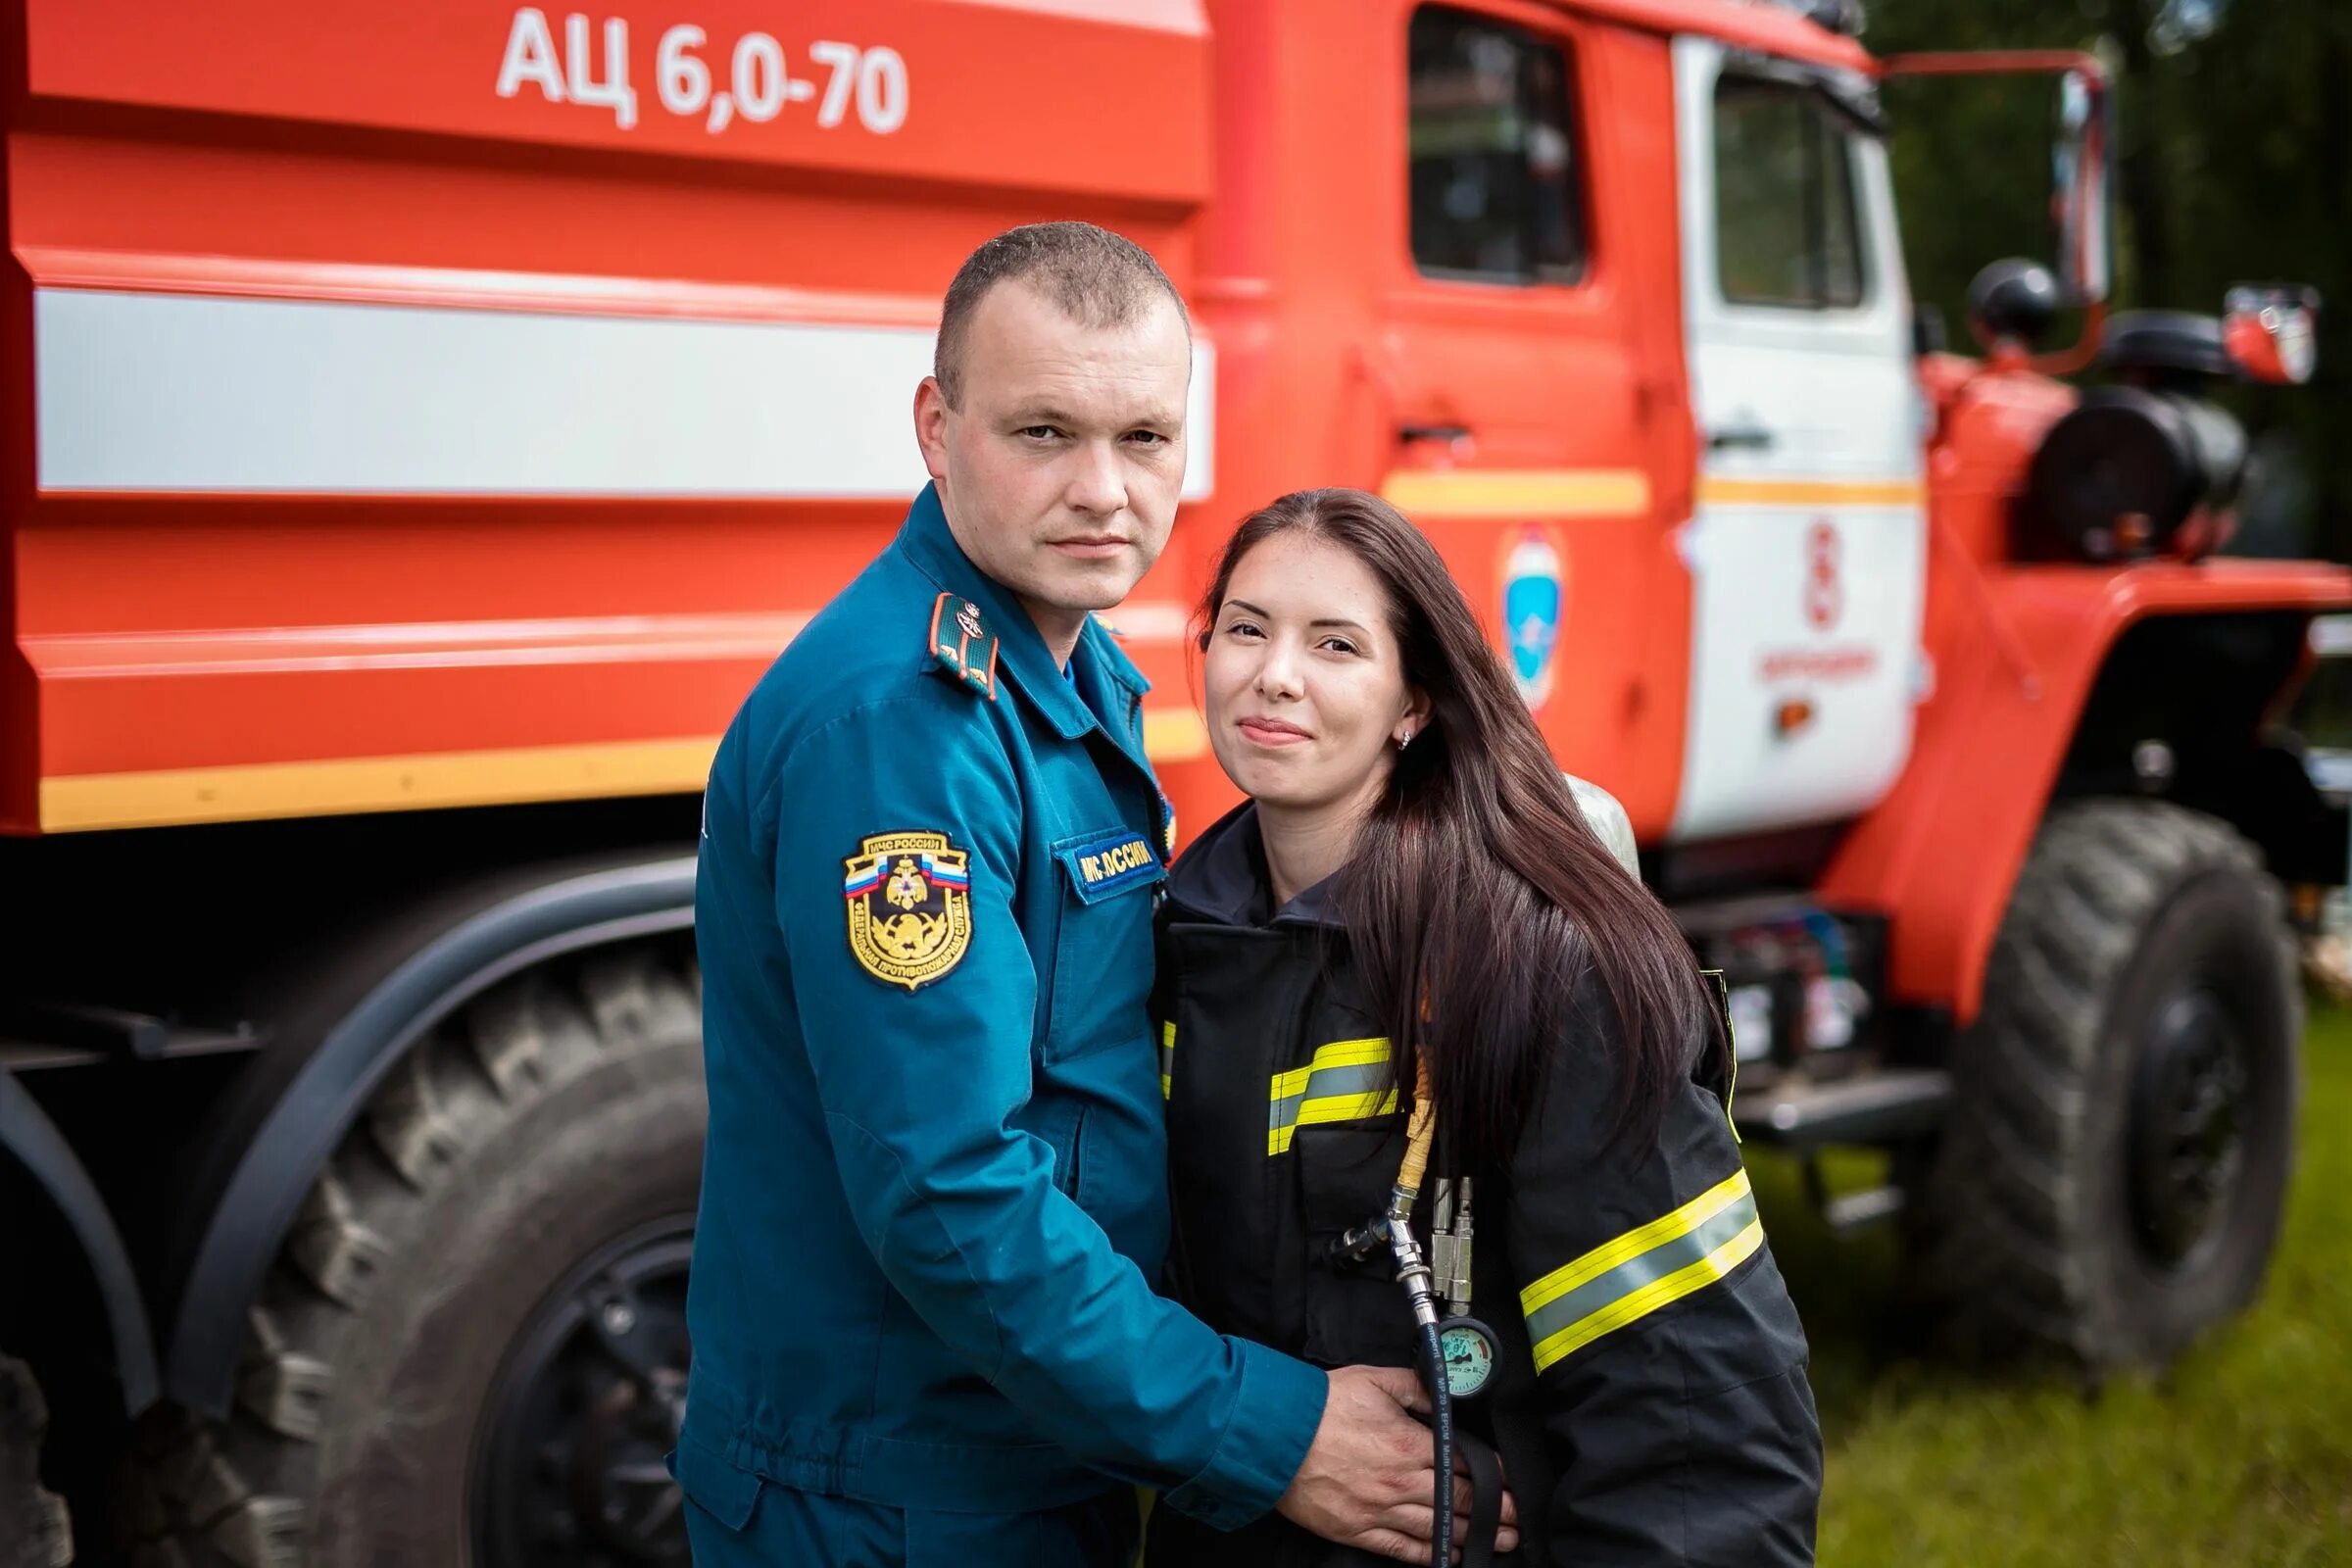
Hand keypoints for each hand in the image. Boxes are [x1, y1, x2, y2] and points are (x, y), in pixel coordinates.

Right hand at [1274, 1365, 1519, 1563]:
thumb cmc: (1321, 1405)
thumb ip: (1416, 1388)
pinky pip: (1403, 1549)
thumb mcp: (1374, 1380)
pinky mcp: (1358, 1530)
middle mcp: (1402, 1482)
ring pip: (1439, 1529)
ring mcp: (1381, 1510)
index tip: (1509, 1481)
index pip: (1464, 1462)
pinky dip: (1430, 1555)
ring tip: (1500, 1541)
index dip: (1493, 1473)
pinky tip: (1450, 1557)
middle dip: (1495, 1511)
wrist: (1275, 1435)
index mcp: (1410, 1444)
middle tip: (1517, 1519)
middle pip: (1460, 1501)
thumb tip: (1443, 1395)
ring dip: (1474, 1536)